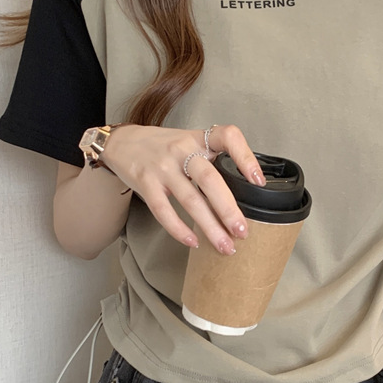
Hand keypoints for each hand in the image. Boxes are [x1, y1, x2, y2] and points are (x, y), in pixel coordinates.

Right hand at [101, 123, 264, 255]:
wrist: (123, 142)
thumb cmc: (163, 148)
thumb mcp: (190, 143)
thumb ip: (212, 161)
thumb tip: (241, 197)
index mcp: (198, 138)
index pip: (228, 137)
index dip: (246, 157)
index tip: (258, 182)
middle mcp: (182, 150)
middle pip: (210, 180)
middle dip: (229, 209)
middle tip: (242, 231)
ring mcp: (163, 166)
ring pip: (190, 200)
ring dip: (210, 227)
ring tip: (225, 245)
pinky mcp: (146, 182)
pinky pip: (163, 210)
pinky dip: (179, 229)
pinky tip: (193, 241)